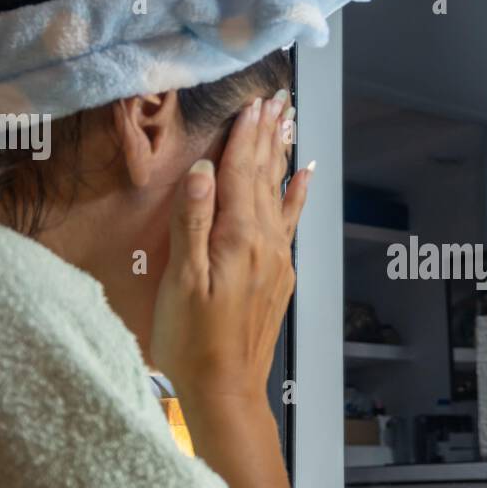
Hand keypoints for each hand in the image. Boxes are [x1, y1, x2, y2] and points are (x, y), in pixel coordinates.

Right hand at [152, 89, 310, 404]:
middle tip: (276, 98)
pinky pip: (290, 222)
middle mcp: (265, 243)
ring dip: (281, 156)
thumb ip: (193, 223)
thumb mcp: (182, 281)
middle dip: (268, 136)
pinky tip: (304, 178)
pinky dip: (297, 195)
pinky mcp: (279, 276)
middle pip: (266, 177)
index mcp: (238, 238)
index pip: (241, 173)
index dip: (244, 136)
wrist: (226, 389)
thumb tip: (204, 172)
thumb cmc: (192, 340)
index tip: (252, 102)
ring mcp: (277, 259)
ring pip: (280, 194)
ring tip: (287, 122)